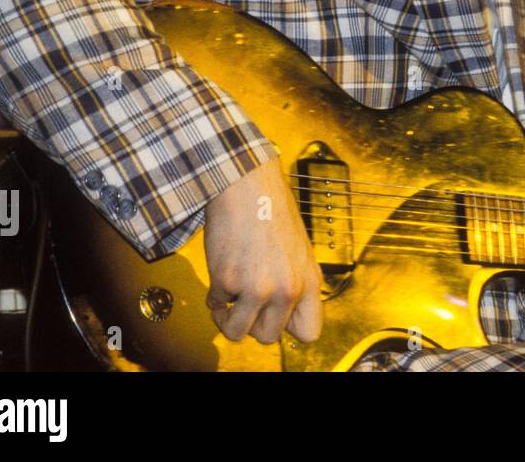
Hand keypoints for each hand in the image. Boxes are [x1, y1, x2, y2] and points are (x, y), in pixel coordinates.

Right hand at [202, 155, 323, 343]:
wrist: (247, 185)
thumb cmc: (272, 211)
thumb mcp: (299, 251)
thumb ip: (295, 283)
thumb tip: (282, 315)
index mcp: (309, 281)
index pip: (309, 332)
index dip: (288, 328)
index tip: (274, 319)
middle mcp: (287, 289)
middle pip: (268, 338)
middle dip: (253, 324)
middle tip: (246, 304)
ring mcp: (258, 288)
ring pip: (237, 333)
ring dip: (228, 319)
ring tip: (229, 298)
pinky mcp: (228, 280)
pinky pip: (216, 306)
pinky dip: (214, 296)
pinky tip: (222, 273)